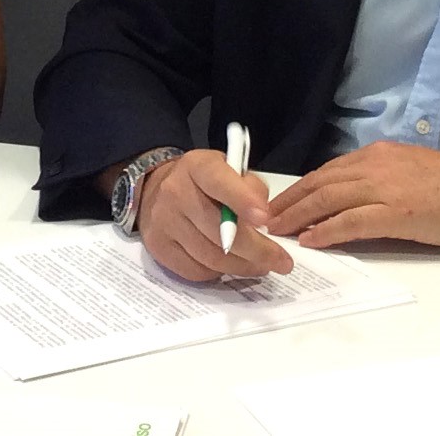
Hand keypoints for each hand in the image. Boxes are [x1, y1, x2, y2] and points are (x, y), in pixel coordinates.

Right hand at [135, 149, 291, 283]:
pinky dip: (219, 272)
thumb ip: (249, 187)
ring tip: (261, 266)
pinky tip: (231, 265)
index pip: (218, 181)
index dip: (241, 200)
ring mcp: (163, 222)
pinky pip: (196, 271)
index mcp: (197, 166)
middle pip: (218, 229)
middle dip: (257, 249)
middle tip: (281, 261)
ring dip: (243, 266)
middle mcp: (175, 192)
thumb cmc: (204, 182)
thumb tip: (264, 219)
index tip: (264, 218)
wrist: (158, 190)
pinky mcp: (158, 248)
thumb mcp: (228, 169)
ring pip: (211, 256)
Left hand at [266, 141, 439, 249]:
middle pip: (319, 183)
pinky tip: (310, 240)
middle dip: (288, 201)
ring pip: (328, 199)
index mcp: (377, 155)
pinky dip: (326, 230)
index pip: (328, 171)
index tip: (279, 202)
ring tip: (275, 230)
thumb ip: (380, 180)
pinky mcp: (396, 213)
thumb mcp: (410, 172)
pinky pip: (351, 222)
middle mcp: (374, 165)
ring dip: (297, 215)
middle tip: (263, 217)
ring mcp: (384, 188)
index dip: (300, 188)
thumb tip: (353, 198)